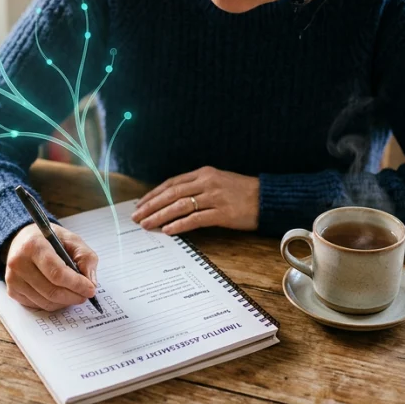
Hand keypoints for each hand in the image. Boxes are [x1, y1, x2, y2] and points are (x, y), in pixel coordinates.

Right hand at [4, 223, 97, 311]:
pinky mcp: (12, 291)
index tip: (91, 289)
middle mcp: (18, 262)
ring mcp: (13, 279)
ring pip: (45, 302)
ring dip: (65, 302)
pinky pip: (37, 305)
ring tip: (74, 294)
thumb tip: (91, 283)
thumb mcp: (72, 240)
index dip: (76, 284)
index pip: (57, 272)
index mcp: (33, 245)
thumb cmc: (49, 240)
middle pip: (51, 291)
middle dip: (74, 296)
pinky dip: (53, 304)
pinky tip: (59, 294)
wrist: (24, 240)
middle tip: (86, 295)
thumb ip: (86, 258)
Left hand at [131, 166, 259, 234]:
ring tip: (147, 225)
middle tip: (136, 217)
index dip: (154, 194)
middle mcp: (207, 182)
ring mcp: (215, 197)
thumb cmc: (242, 192)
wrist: (267, 198)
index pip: (172, 183)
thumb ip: (198, 187)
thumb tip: (174, 200)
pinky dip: (180, 224)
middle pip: (171, 193)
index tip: (140, 204)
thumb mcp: (218, 182)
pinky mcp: (223, 212)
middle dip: (151, 205)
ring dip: (160, 216)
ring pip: (179, 205)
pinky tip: (168, 230)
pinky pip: (196, 219)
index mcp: (204, 173)